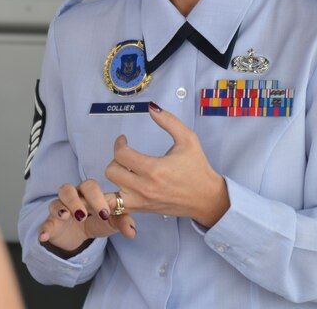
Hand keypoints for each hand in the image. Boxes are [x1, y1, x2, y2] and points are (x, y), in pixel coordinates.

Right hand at [37, 179, 135, 256]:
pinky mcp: (50, 225)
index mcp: (87, 194)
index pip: (90, 186)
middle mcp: (71, 198)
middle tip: (84, 214)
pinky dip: (44, 229)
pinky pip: (44, 224)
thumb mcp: (110, 223)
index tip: (105, 213)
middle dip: (76, 200)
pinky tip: (45, 235)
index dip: (97, 197)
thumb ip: (122, 222)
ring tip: (68, 217)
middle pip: (68, 188)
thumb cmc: (96, 221)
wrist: (79, 235)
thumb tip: (132, 231)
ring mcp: (58, 210)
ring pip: (55, 201)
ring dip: (60, 208)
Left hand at [104, 104, 229, 227]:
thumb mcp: (188, 139)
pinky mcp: (142, 209)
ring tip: (125, 170)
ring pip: (110, 190)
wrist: (206, 198)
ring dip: (115, 177)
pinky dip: (113, 198)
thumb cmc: (197, 169)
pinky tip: (122, 186)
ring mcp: (142, 201)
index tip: (124, 140)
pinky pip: (116, 207)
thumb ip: (168, 121)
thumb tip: (151, 107)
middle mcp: (145, 188)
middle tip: (126, 155)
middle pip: (111, 171)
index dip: (119, 143)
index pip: (121, 154)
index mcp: (154, 169)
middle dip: (116, 159)